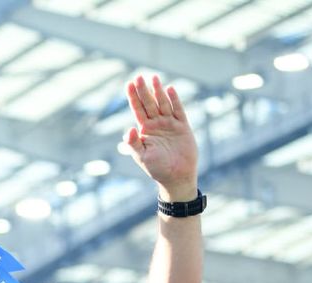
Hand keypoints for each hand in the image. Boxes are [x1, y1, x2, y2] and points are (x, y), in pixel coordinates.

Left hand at [123, 75, 197, 200]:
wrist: (176, 176)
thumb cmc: (156, 168)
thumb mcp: (141, 156)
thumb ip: (133, 143)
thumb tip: (128, 129)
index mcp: (145, 130)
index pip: (137, 110)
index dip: (133, 97)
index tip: (129, 84)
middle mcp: (156, 124)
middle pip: (149, 103)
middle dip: (144, 90)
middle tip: (139, 77)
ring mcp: (170, 124)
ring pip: (163, 104)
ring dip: (158, 91)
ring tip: (154, 78)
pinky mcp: (183, 127)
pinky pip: (178, 111)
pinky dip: (175, 100)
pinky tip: (170, 89)